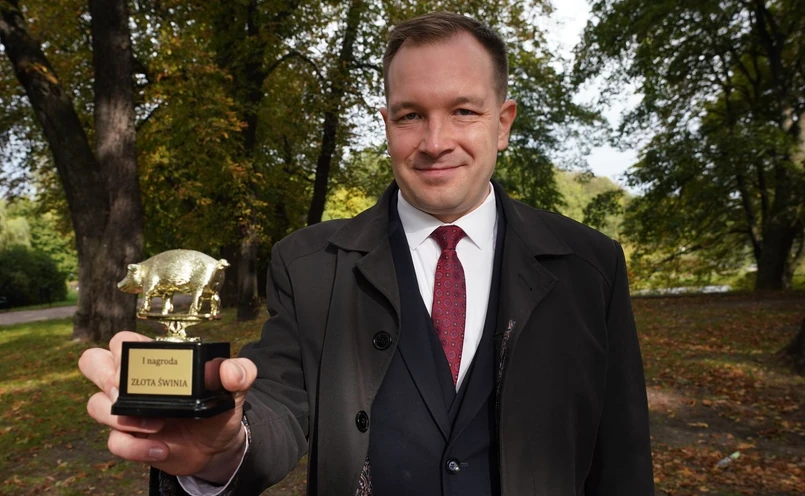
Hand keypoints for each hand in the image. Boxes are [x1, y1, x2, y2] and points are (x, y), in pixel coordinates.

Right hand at [79, 331, 256, 481]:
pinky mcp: (130, 440)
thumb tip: (229, 370)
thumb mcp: (236, 387)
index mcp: (156, 361)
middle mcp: (134, 383)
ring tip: (158, 425)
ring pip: (94, 404)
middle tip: (124, 389)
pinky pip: (114, 442)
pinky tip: (162, 448)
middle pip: (92, 362)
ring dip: (121, 416)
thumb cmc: (219, 406)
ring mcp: (128, 411)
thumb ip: (240, 373)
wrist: (220, 444)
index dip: (122, 348)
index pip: (122, 342)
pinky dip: (136, 447)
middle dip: (102, 374)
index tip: (140, 361)